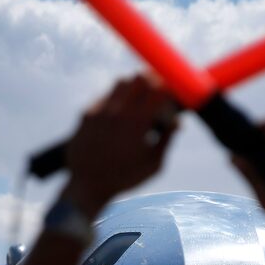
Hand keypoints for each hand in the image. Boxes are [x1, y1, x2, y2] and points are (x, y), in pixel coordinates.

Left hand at [63, 75, 179, 214]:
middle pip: (140, 78)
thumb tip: (178, 122)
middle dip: (151, 83)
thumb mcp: (154, 164)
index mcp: (138, 123)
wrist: (88, 186)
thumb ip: (167, 139)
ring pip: (120, 82)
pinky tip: (118, 116)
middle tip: (156, 95)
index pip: (159, 89)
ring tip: (136, 105)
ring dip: (133, 88)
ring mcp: (99, 110)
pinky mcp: (86, 114)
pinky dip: (116, 100)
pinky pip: (104, 96)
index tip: (172, 94)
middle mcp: (118, 112)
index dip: (169, 88)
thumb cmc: (125, 178)